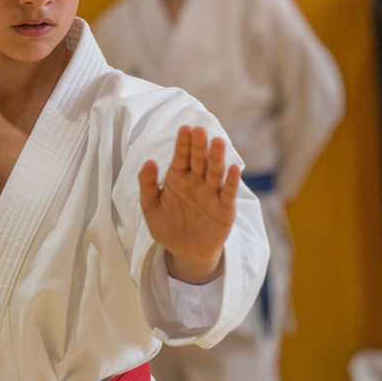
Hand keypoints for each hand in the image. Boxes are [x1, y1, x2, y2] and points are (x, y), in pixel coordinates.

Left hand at [139, 125, 239, 283]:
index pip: (181, 156)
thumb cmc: (167, 226)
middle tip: (200, 131)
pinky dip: (231, 181)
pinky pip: (228, 192)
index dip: (183, 143)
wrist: (185, 252)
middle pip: (199, 160)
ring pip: (215, 172)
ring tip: (218, 142)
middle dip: (199, 146)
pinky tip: (234, 168)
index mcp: (178, 177)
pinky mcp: (225, 208)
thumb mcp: (150, 207)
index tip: (185, 128)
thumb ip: (147, 185)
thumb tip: (148, 161)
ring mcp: (212, 193)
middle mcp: (196, 181)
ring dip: (217, 158)